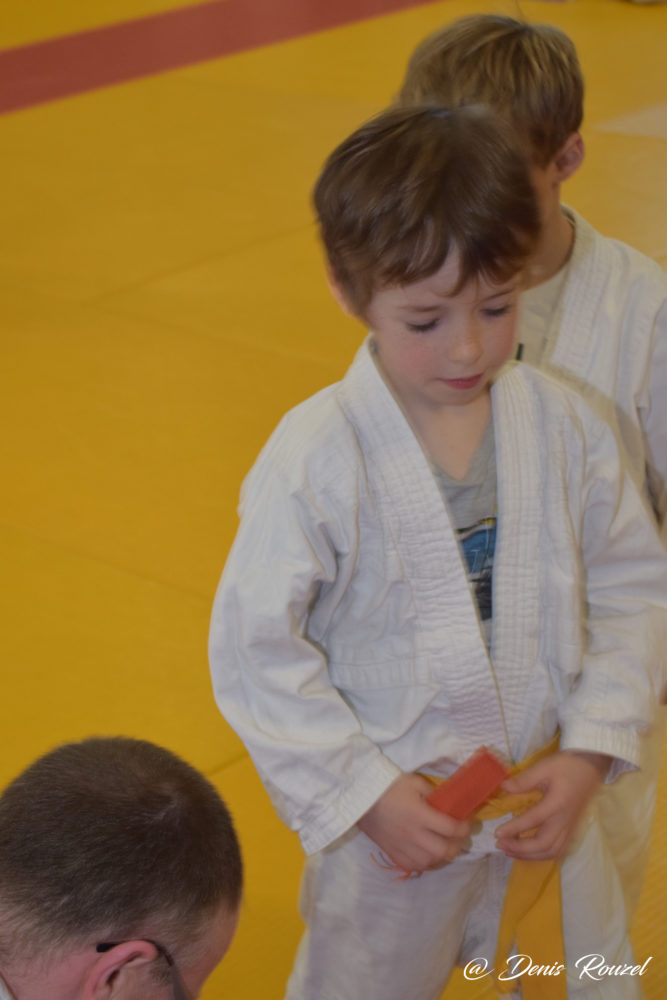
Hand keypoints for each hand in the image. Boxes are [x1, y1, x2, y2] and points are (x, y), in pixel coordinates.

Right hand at [357, 772, 470, 872]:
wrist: (361, 799)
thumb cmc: (388, 787)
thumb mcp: (414, 782)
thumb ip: (433, 793)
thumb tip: (447, 802)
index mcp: (419, 815)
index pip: (450, 828)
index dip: (463, 828)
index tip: (466, 823)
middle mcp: (413, 834)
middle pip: (442, 850)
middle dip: (456, 846)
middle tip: (458, 838)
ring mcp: (402, 846)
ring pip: (429, 862)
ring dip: (441, 856)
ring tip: (444, 846)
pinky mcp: (392, 853)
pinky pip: (413, 866)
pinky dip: (425, 863)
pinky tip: (427, 855)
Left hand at [494, 751, 609, 860]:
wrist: (592, 766)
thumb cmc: (568, 765)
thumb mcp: (544, 767)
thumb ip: (524, 780)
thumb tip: (503, 788)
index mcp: (557, 803)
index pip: (533, 821)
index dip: (514, 829)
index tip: (497, 833)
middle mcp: (565, 820)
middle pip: (544, 844)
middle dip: (521, 849)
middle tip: (500, 844)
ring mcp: (571, 827)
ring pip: (552, 852)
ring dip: (530, 855)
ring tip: (511, 851)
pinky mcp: (573, 829)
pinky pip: (560, 850)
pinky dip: (543, 854)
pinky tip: (530, 852)